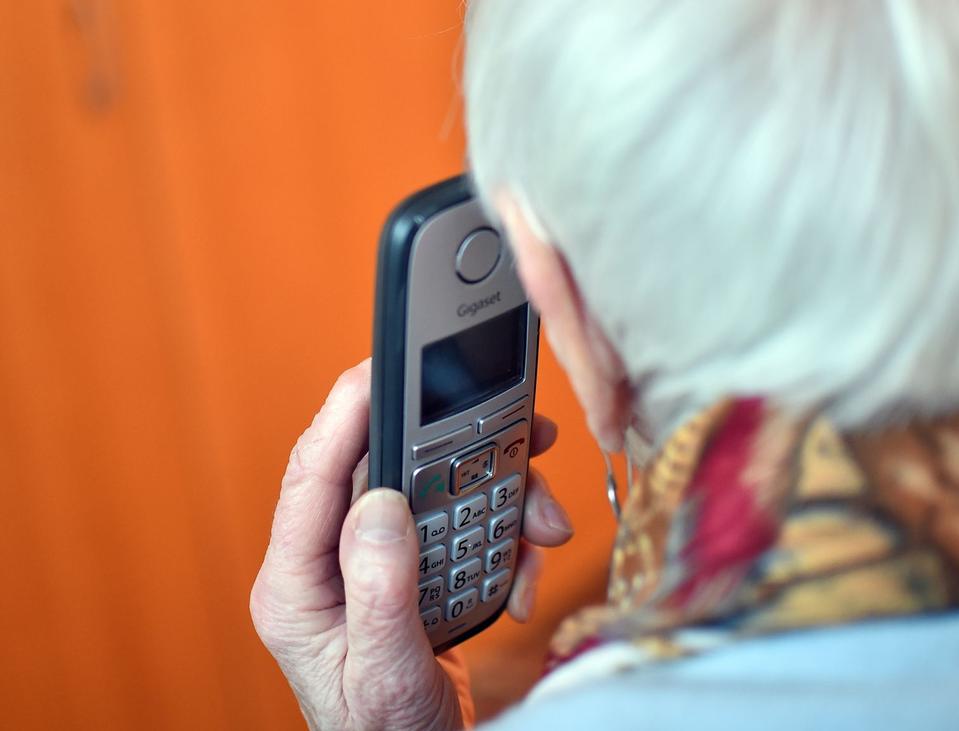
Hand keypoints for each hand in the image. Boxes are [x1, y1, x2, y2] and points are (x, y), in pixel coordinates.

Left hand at [250, 359, 572, 729]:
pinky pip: (465, 528)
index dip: (346, 413)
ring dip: (501, 502)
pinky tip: (521, 578)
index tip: (384, 367)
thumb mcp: (384, 672)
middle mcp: (331, 563)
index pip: (312, 475)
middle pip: (391, 470)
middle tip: (523, 436)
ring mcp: (376, 565)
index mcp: (297, 583)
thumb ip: (380, 591)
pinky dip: (506, 544)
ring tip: (542, 525)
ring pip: (439, 494)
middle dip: (463, 456)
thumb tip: (380, 504)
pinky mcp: (415, 573)